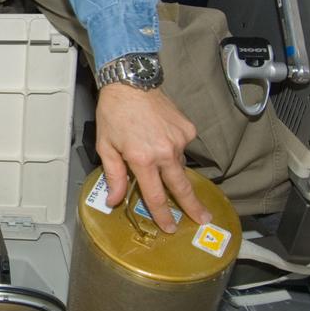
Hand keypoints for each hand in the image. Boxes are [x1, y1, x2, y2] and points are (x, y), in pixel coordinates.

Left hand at [95, 84, 207, 231]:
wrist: (131, 82)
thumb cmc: (114, 113)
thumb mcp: (105, 146)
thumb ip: (113, 175)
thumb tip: (115, 200)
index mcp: (143, 159)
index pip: (156, 196)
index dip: (163, 215)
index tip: (171, 227)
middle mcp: (165, 152)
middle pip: (182, 187)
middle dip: (193, 206)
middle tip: (203, 220)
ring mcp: (179, 139)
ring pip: (180, 165)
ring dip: (172, 169)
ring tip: (156, 153)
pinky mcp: (188, 129)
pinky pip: (182, 147)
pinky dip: (173, 148)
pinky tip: (159, 137)